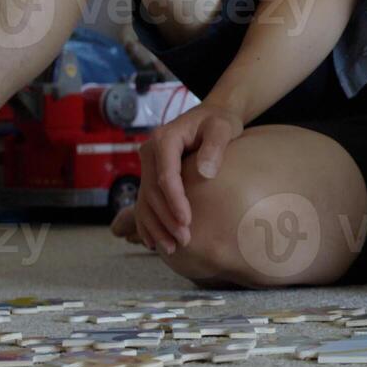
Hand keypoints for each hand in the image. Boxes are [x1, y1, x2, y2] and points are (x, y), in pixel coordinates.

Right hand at [130, 102, 245, 254]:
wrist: (211, 117)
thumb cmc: (219, 122)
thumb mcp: (222, 127)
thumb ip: (215, 146)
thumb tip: (205, 172)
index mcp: (164, 138)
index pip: (165, 175)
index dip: (174, 200)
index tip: (187, 221)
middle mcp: (150, 152)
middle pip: (153, 192)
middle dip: (167, 219)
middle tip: (185, 241)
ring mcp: (148, 165)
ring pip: (145, 201)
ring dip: (156, 226)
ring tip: (171, 249)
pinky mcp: (151, 176)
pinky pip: (144, 203)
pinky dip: (148, 224)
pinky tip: (155, 243)